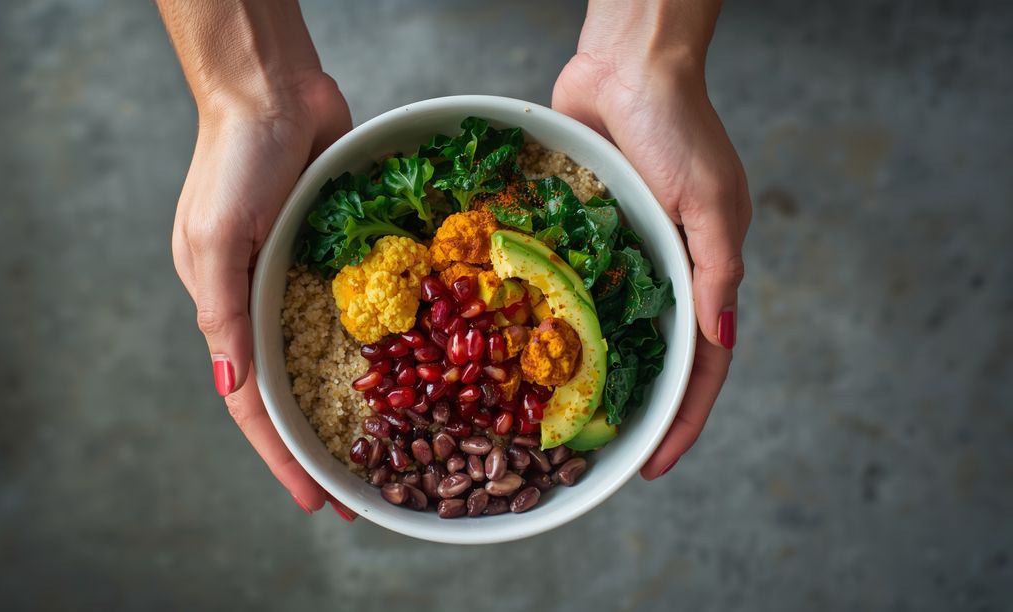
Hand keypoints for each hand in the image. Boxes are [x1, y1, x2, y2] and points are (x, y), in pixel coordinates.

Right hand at [171, 72, 356, 516]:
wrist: (274, 90)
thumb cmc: (235, 160)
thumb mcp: (217, 239)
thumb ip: (223, 312)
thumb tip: (229, 386)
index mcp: (228, 310)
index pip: (255, 405)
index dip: (283, 456)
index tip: (315, 502)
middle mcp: (266, 306)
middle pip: (297, 394)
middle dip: (324, 448)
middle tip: (363, 495)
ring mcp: (305, 284)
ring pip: (332, 363)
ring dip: (356, 409)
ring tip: (393, 449)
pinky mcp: (341, 259)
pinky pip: (364, 316)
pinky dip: (382, 350)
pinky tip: (411, 374)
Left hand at [553, 51, 750, 477]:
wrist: (628, 64)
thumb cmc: (679, 126)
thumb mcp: (712, 202)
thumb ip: (717, 272)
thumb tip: (722, 342)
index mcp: (702, 271)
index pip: (700, 365)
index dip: (680, 419)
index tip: (652, 465)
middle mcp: (659, 271)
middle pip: (648, 359)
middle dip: (628, 410)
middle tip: (593, 456)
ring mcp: (616, 255)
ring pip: (601, 330)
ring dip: (583, 374)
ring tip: (549, 419)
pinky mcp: (577, 232)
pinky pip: (563, 285)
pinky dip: (547, 318)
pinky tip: (516, 348)